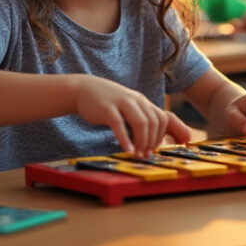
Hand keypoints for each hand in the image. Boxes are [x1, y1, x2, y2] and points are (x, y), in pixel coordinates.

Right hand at [73, 75, 190, 155]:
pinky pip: (119, 125)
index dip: (161, 136)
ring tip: (137, 154)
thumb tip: (153, 141)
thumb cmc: (107, 103)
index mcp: (142, 101)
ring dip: (142, 142)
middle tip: (145, 155)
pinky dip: (125, 139)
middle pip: (153, 122)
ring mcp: (121, 102)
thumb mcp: (128, 107)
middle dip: (152, 142)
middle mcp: (135, 100)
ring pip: (141, 123)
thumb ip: (140, 118)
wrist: (83, 89)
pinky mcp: (107, 109)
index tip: (154, 149)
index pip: (162, 118)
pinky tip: (126, 150)